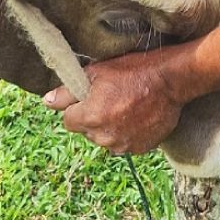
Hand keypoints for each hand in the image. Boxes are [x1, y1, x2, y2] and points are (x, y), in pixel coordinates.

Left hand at [46, 51, 182, 154]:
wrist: (172, 80)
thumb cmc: (134, 71)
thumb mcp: (96, 73)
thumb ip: (67, 92)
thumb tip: (47, 102)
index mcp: (90, 117)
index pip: (68, 121)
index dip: (77, 108)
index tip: (90, 98)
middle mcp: (104, 136)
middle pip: (86, 131)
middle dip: (93, 118)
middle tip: (112, 99)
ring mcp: (123, 145)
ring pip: (105, 139)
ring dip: (110, 128)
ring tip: (126, 107)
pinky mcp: (140, 148)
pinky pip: (124, 144)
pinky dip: (127, 134)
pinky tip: (138, 117)